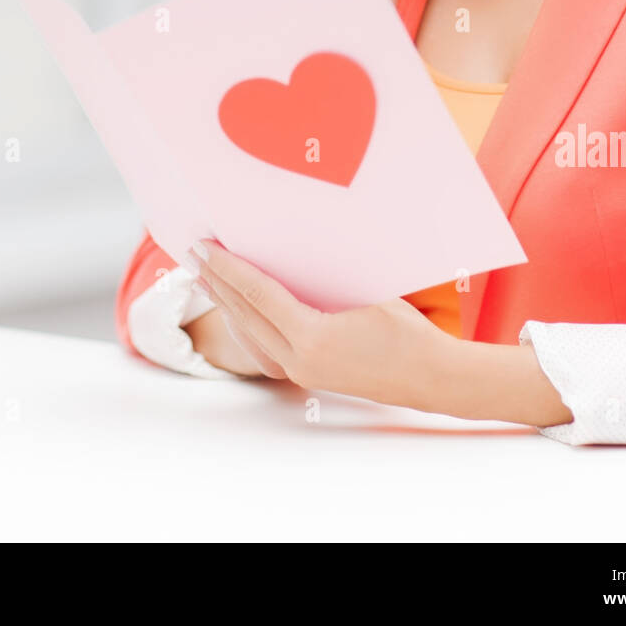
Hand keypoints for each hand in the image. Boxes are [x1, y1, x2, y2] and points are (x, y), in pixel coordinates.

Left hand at [185, 238, 446, 409]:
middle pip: (246, 315)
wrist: (431, 378)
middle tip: (194, 254)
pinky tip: (239, 312)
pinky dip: (246, 326)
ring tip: (207, 279)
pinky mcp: (309, 376)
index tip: (206, 247)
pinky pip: (264, 350)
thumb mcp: (367, 293)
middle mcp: (300, 360)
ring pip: (250, 335)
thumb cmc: (408, 332)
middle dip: (218, 283)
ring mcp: (302, 373)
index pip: (258, 295)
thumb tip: (292, 249)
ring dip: (227, 305)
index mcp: (313, 337)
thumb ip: (326, 278)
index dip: (229, 268)